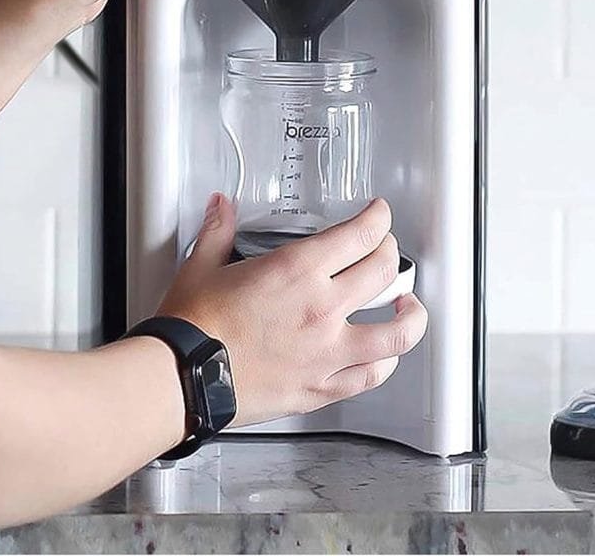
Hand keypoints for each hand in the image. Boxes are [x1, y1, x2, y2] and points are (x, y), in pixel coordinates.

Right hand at [158, 195, 427, 427]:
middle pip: (384, 271)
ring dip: (411, 315)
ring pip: (396, 333)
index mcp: (297, 270)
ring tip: (409, 306)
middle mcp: (321, 309)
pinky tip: (384, 357)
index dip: (378, 219)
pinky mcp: (321, 388)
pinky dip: (385, 363)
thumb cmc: (192, 327)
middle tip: (385, 249)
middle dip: (390, 252)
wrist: (184, 379)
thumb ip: (219, 231)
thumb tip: (221, 207)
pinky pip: (371, 376)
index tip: (379, 216)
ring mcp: (327, 352)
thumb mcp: (202, 266)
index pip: (360, 235)